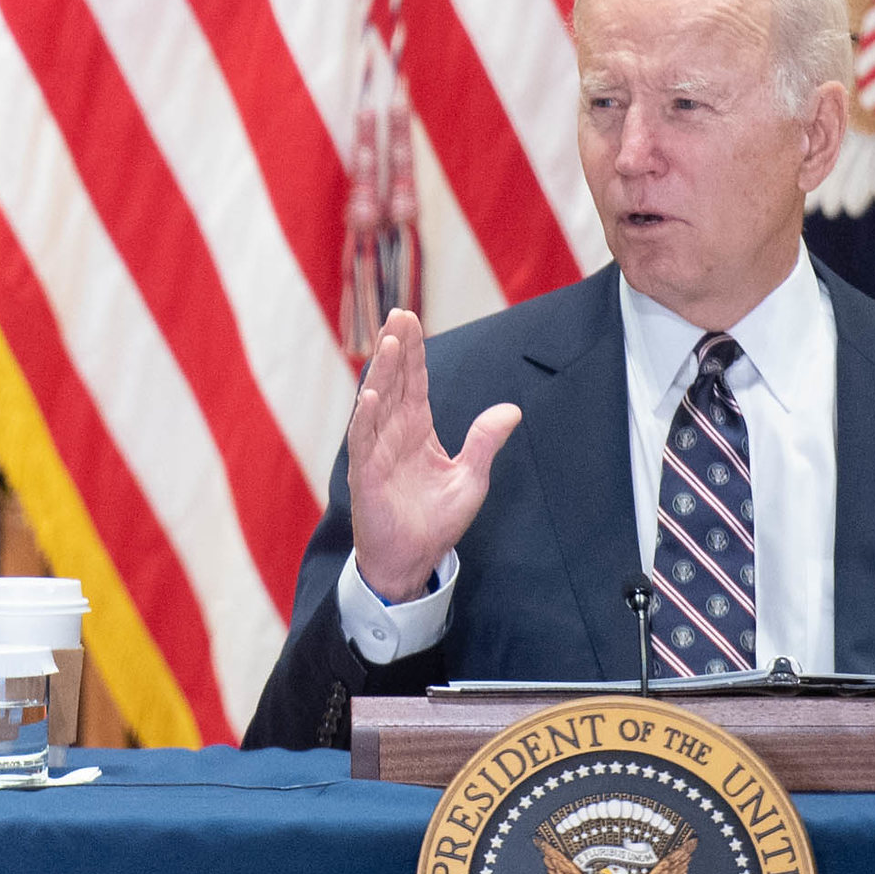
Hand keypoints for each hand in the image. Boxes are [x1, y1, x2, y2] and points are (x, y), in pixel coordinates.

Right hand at [344, 308, 523, 601]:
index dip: (414, 351)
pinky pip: (363, 440)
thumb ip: (484, 442)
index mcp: (416, 429)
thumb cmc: (436, 521)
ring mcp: (376, 451)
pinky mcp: (366, 474)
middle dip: (396, 348)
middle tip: (399, 314)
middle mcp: (393, 433)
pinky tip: (371, 394)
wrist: (413, 559)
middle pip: (394, 381)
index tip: (411, 318)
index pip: (414, 381)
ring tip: (390, 343)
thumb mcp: (470, 478)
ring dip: (382, 373)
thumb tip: (510, 410)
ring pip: (377, 403)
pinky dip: (366, 417)